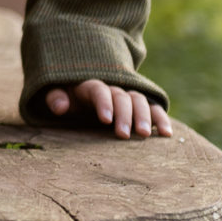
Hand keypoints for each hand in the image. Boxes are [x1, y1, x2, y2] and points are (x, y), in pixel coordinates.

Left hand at [45, 80, 171, 138]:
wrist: (82, 90)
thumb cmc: (67, 98)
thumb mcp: (57, 95)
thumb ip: (55, 98)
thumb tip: (60, 105)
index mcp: (90, 85)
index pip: (99, 90)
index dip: (103, 103)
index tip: (106, 120)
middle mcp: (112, 88)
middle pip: (121, 97)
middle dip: (124, 114)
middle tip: (124, 135)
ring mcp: (127, 95)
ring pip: (139, 101)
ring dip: (144, 116)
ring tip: (145, 135)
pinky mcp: (140, 105)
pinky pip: (153, 108)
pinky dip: (161, 118)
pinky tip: (167, 134)